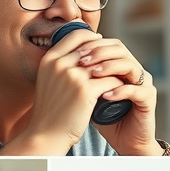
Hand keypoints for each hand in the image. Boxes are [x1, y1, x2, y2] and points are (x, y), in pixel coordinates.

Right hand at [16, 30, 125, 153]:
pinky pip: (110, 80)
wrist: (46, 134)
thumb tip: (79, 54)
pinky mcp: (85, 91)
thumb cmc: (49, 111)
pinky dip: (118, 83)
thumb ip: (59, 66)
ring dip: (114, 66)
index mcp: (49, 60)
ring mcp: (72, 76)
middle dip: (105, 50)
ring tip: (122, 71)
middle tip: (115, 56)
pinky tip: (123, 87)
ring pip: (103, 63)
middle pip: (90, 46)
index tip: (99, 41)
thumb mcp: (48, 81)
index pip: (74, 35)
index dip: (90, 36)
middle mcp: (59, 64)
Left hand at [78, 37, 162, 154]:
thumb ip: (81, 77)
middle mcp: (135, 70)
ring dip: (109, 68)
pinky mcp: (149, 98)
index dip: (92, 44)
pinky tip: (104, 95)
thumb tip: (59, 61)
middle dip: (99, 53)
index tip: (74, 51)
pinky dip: (119, 91)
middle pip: (120, 50)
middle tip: (82, 60)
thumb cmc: (105, 117)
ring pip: (129, 66)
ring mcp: (144, 83)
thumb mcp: (89, 93)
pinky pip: (136, 90)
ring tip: (92, 74)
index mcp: (121, 65)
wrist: (124, 140)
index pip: (109, 44)